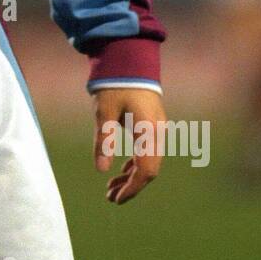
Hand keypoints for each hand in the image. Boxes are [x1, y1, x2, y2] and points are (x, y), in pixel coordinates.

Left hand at [92, 86, 166, 204]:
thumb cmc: (115, 84)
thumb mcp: (104, 113)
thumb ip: (104, 141)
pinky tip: (122, 170)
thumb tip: (102, 170)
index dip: (132, 188)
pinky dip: (136, 163)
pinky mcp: (153, 125)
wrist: (130, 60)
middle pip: (150, 169)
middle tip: (109, 197)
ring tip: (111, 187)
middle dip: (131, 185)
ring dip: (132, 176)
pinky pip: (148, 151)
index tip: (116, 199)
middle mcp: (158, 133)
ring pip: (149, 161)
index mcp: (148, 131)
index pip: (146, 170)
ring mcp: (158, 129)